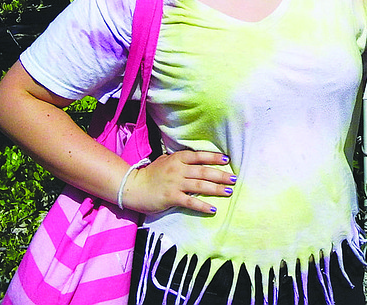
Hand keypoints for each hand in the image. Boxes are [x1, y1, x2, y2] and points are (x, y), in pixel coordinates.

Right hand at [121, 150, 235, 214]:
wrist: (132, 187)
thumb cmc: (150, 174)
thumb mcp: (165, 161)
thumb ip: (179, 160)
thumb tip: (195, 159)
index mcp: (178, 159)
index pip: (200, 156)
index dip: (214, 157)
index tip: (227, 160)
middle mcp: (178, 169)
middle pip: (204, 172)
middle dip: (221, 175)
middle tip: (234, 178)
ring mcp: (175, 183)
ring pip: (200, 186)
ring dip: (216, 189)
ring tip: (228, 191)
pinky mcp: (171, 197)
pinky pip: (190, 202)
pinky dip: (202, 206)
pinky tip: (213, 209)